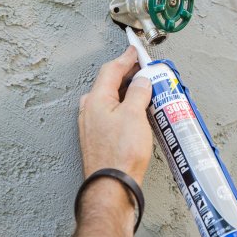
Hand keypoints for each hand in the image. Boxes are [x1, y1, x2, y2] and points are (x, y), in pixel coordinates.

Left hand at [78, 46, 152, 184]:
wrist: (112, 187)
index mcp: (96, 99)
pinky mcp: (98, 138)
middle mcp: (90, 110)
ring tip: (146, 90)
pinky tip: (136, 112)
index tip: (135, 50)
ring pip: (110, 99)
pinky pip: (111, 114)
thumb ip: (139, 92)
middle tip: (145, 69)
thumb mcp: (135, 115)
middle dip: (128, 74)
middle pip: (109, 83)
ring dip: (127, 91)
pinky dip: (124, 107)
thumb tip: (142, 80)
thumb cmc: (121, 153)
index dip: (126, 58)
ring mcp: (92, 125)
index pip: (111, 69)